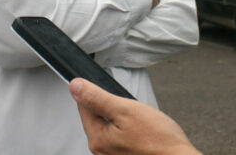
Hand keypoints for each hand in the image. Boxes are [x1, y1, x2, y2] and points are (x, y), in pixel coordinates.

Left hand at [69, 79, 200, 154]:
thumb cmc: (159, 141)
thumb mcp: (125, 110)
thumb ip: (97, 98)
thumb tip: (75, 87)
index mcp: (97, 139)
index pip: (84, 106)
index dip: (98, 93)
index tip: (113, 94)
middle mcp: (101, 152)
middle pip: (97, 116)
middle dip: (113, 107)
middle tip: (132, 110)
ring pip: (110, 125)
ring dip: (122, 118)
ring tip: (140, 122)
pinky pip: (121, 136)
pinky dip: (129, 129)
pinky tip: (143, 131)